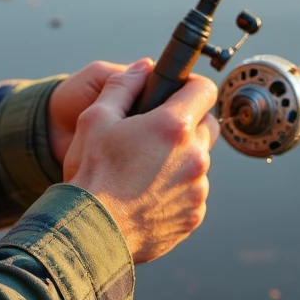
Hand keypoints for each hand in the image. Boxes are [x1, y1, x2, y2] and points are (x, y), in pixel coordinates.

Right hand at [62, 59, 219, 264]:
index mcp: (173, 127)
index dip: (190, 85)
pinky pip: (192, 193)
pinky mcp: (194, 216)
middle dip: (188, 122)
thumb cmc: (91, 174)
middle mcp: (195, 157)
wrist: (91, 233)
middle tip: (156, 131)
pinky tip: (147, 194)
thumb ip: (123, 85)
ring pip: (199, 162)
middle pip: (208, 125)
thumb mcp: (95, 118)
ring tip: (145, 169)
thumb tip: (143, 66)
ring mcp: (197, 190)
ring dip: (180, 159)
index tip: (177, 90)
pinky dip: (176, 189)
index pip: (204, 90)